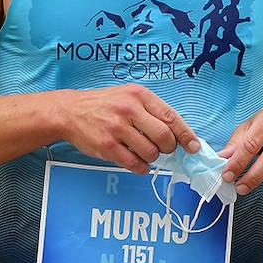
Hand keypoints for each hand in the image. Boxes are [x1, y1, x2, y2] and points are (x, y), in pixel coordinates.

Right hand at [60, 84, 197, 174]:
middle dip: (169, 148)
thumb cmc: (103, 105)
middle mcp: (128, 109)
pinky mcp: (107, 146)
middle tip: (163, 148)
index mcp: (138, 94)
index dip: (186, 135)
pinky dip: (142, 168)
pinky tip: (138, 162)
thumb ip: (152, 111)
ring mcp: (117, 128)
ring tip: (145, 152)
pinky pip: (135, 164)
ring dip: (153, 158)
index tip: (193, 146)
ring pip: (151, 152)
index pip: (171, 117)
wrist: (69, 111)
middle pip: (164, 137)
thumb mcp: (129, 96)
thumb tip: (178, 133)